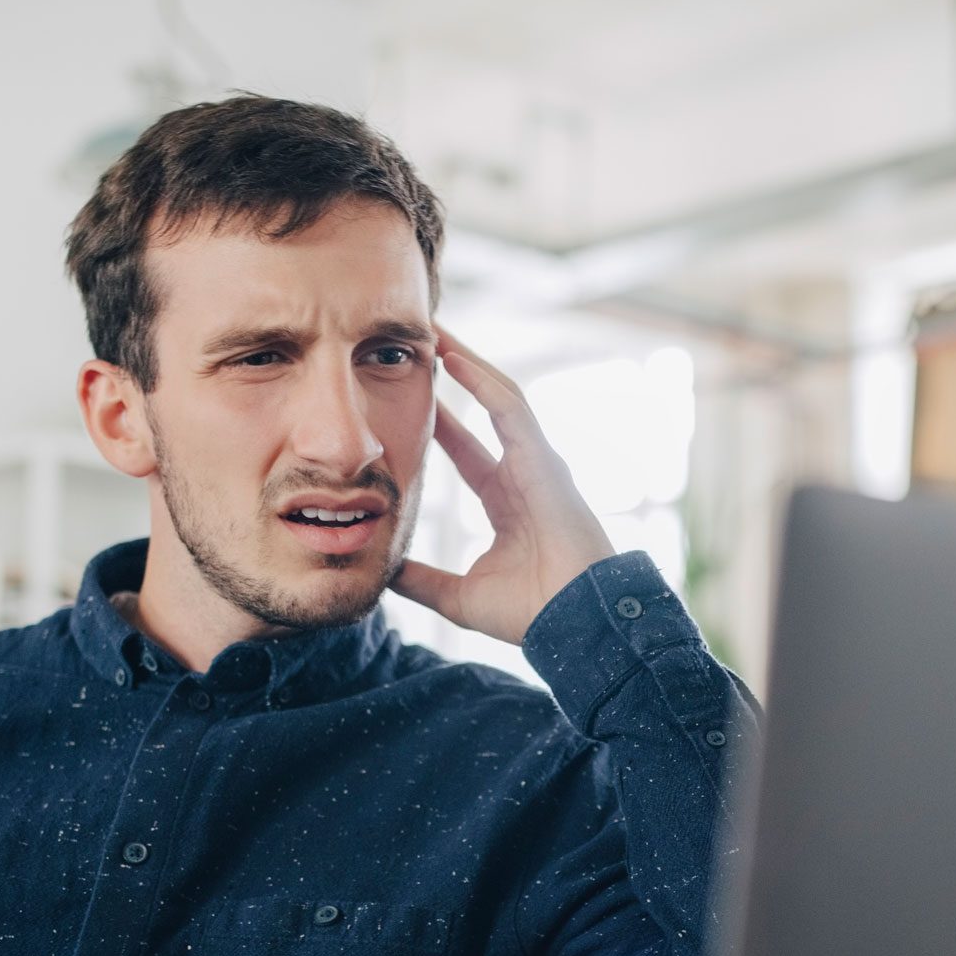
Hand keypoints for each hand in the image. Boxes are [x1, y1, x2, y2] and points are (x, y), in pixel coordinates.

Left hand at [390, 330, 615, 645]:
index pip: (465, 449)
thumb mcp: (458, 595)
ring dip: (468, 362)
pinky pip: (512, 410)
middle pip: (484, 409)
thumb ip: (421, 580)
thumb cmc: (530, 613)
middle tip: (421, 341)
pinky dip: (484, 382)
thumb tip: (381, 574)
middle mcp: (522, 474)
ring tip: (434, 332)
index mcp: (505, 501)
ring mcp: (537, 463)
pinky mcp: (545, 460)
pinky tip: (456, 359)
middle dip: (455, 374)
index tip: (407, 394)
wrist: (574, 623)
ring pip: (500, 397)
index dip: (440, 420)